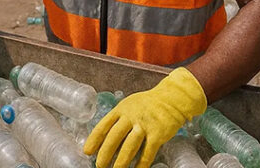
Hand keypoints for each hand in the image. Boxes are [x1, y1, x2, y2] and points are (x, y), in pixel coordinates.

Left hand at [83, 67, 206, 167]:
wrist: (172, 98)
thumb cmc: (148, 103)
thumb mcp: (129, 105)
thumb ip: (119, 118)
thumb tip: (106, 135)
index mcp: (121, 109)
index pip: (104, 125)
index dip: (94, 139)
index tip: (87, 151)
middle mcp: (131, 116)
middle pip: (114, 136)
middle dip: (105, 153)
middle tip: (99, 165)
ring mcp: (145, 125)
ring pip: (130, 145)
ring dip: (121, 160)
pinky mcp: (158, 134)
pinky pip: (148, 152)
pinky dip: (142, 163)